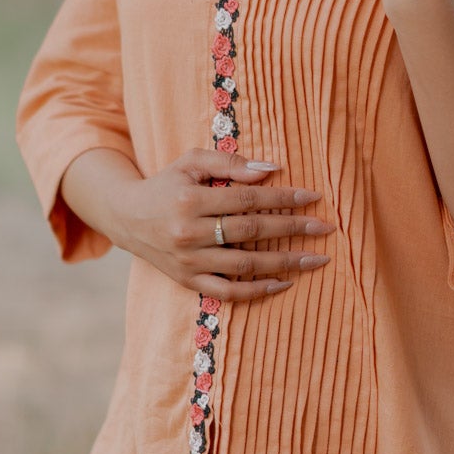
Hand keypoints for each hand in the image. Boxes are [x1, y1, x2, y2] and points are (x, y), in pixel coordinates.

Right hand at [109, 148, 334, 299]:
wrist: (127, 217)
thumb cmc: (166, 184)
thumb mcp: (191, 162)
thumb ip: (229, 164)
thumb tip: (270, 170)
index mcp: (190, 200)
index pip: (247, 199)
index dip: (283, 198)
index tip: (313, 198)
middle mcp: (189, 234)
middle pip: (252, 232)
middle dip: (293, 228)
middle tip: (326, 228)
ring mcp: (188, 262)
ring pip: (245, 265)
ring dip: (286, 262)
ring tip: (317, 258)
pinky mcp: (188, 281)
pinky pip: (228, 292)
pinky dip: (258, 290)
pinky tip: (285, 282)